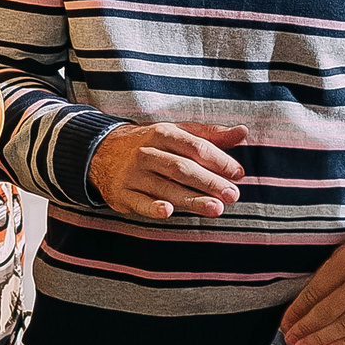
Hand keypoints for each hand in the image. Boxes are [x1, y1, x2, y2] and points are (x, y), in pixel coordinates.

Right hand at [90, 121, 249, 219]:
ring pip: (165, 187)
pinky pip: (138, 201)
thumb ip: (210, 136)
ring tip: (215, 209)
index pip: (196, 147)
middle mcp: (147, 152)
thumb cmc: (151, 144)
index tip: (238, 174)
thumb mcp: (177, 133)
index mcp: (163, 133)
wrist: (101, 151)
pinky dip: (152, 207)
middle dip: (209, 182)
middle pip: (182, 168)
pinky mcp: (122, 193)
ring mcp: (133, 174)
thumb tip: (242, 132)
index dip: (219, 161)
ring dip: (191, 199)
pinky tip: (167, 211)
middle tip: (232, 195)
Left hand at [282, 233, 344, 344]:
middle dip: (305, 329)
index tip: (286, 323)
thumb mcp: (343, 254)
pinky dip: (343, 343)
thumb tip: (301, 308)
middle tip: (290, 339)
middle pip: (327, 311)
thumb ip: (325, 279)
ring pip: (343, 325)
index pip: (315, 291)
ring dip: (319, 340)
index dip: (297, 310)